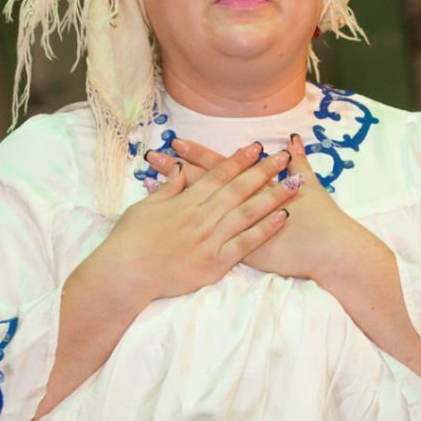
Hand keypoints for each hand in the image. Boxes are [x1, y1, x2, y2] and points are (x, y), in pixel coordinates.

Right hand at [100, 140, 299, 302]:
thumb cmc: (130, 241)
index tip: (256, 147)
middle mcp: (201, 217)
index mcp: (185, 202)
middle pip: (238, 189)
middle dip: (262, 171)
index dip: (238, 160)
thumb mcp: (145, 207)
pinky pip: (245, 243)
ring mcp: (210, 240)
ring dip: (273, 196)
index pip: (217, 176)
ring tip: (295, 183)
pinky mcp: (215, 262)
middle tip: (282, 156)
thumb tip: (180, 170)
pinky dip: (265, 229)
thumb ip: (167, 189)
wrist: (125, 274)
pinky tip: (283, 217)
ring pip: (247, 213)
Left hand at [145, 133, 378, 283]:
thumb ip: (298, 163)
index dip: (198, 156)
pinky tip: (165, 221)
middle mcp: (238, 208)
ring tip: (148, 184)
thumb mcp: (309, 185)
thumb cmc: (320, 218)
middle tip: (150, 156)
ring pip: (197, 211)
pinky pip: (202, 240)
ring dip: (174, 197)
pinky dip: (185, 230)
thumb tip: (293, 140)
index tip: (176, 142)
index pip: (219, 169)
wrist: (326, 250)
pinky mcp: (235, 254)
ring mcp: (233, 232)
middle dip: (175, 171)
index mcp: (253, 188)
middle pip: (200, 187)